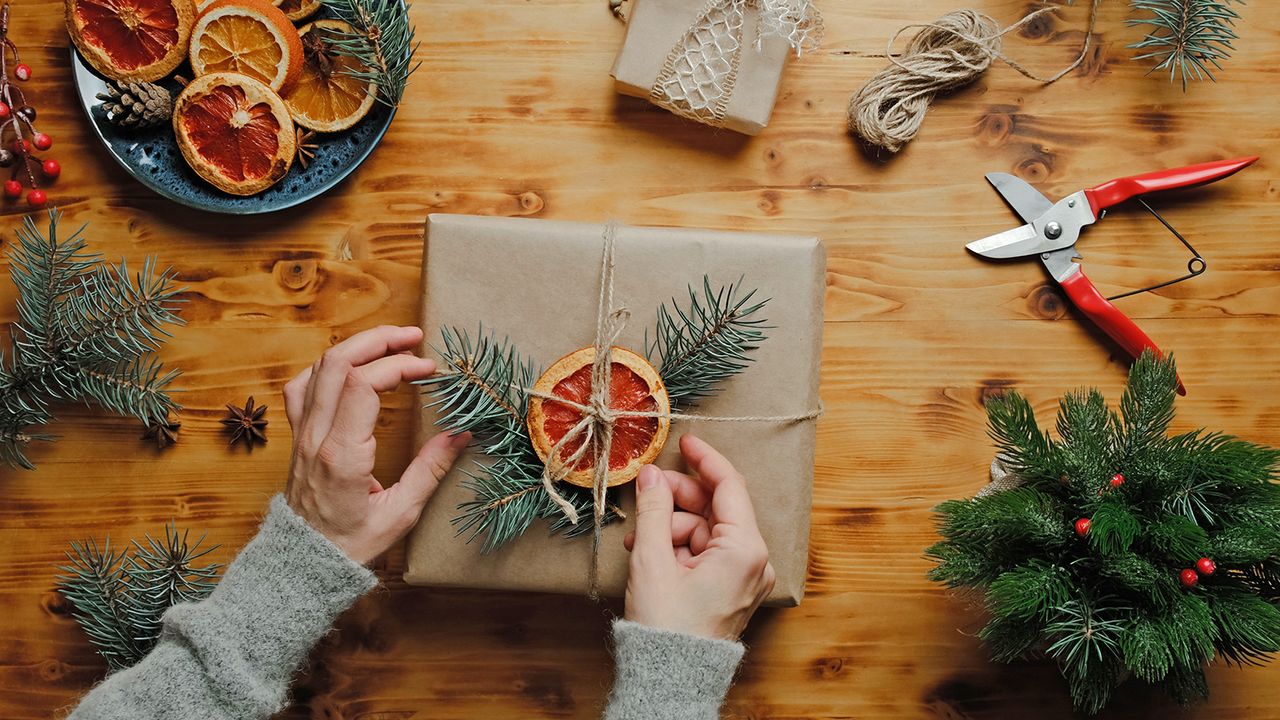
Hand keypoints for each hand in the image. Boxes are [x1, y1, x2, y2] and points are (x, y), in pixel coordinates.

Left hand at [283, 325, 469, 563]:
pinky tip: (351, 366)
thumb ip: (430, 470)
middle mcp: (316, 437)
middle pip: (338, 363)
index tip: (429, 370)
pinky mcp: (297, 435)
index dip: (398, 366)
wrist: (303, 562)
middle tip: (414, 337)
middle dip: (379, 341)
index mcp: (342, 456)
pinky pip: (302, 385)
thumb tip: (461, 434)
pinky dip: (327, 365)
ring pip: (318, 367)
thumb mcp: (400, 514)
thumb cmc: (351, 544)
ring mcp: (301, 434)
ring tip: (390, 344)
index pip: (363, 385)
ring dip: (356, 347)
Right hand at [622, 434, 774, 640]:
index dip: (704, 460)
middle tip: (645, 494)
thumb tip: (651, 475)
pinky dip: (680, 548)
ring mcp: (745, 578)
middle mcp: (754, 561)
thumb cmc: (667, 626)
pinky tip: (652, 556)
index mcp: (745, 549)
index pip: (729, 486)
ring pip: (707, 531)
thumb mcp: (652, 560)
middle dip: (678, 500)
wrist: (672, 681)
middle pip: (716, 509)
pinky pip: (707, 554)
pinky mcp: (732, 590)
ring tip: (639, 542)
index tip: (684, 442)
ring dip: (672, 529)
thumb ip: (653, 510)